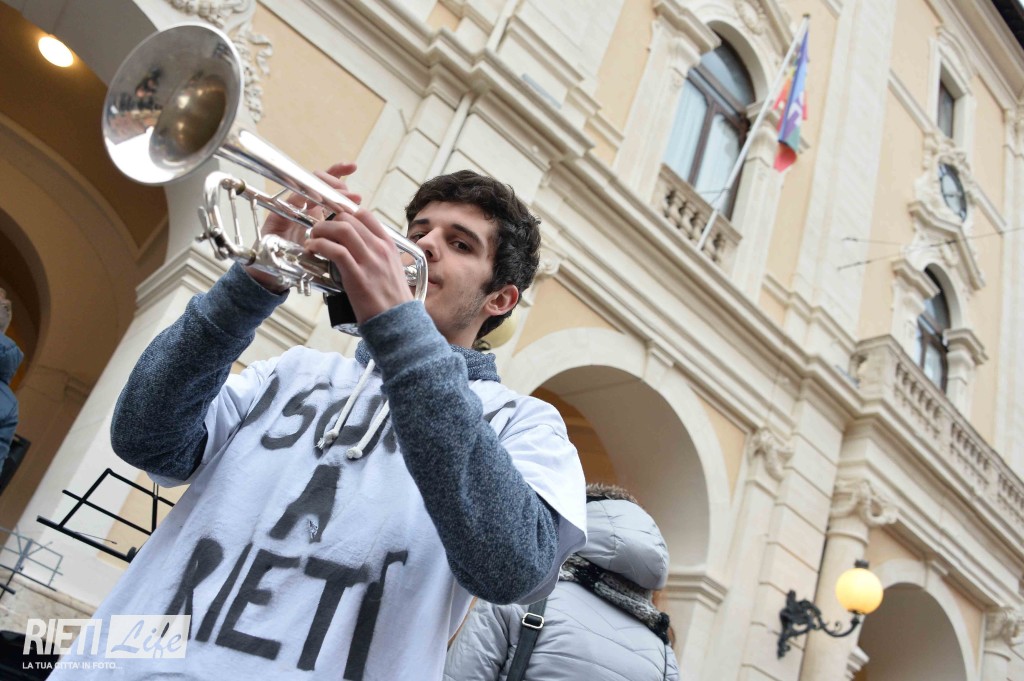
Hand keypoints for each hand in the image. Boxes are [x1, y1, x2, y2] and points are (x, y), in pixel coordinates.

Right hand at [245, 162, 360, 291]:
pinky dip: (300, 198)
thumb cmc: (304, 262)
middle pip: (316, 182)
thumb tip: (364, 220)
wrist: (277, 276)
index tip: (353, 167)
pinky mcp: (276, 217)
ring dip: (321, 188)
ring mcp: (289, 209)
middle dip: (333, 181)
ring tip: (338, 194)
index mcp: (317, 210)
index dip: (339, 174)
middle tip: (350, 191)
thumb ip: (342, 233)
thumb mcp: (329, 245)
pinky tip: (313, 199)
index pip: (328, 187)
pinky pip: (287, 202)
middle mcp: (303, 205)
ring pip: (303, 188)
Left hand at [306, 207, 413, 323]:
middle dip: (328, 221)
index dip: (344, 214)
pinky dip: (319, 245)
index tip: (333, 223)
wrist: (399, 321)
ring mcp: (370, 261)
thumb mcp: (391, 268)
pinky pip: (336, 250)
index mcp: (388, 244)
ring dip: (321, 230)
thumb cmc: (392, 299)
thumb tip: (359, 248)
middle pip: (349, 218)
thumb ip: (377, 254)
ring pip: (342, 229)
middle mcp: (380, 248)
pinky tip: (312, 249)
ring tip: (313, 238)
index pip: (364, 215)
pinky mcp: (357, 276)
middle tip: (318, 231)